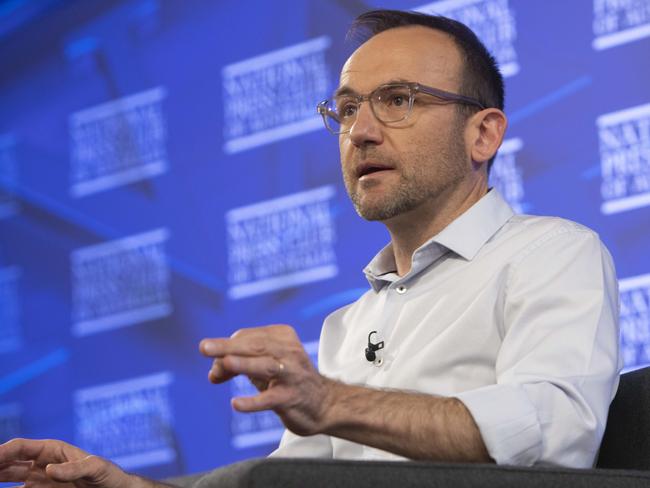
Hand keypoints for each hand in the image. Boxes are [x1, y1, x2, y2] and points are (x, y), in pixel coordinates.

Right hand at [0, 438, 142, 486]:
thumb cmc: (107, 475)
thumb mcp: (95, 468)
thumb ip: (75, 468)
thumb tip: (47, 469)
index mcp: (51, 450)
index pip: (20, 448)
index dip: (1, 452)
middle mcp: (40, 464)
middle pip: (8, 464)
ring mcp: (38, 482)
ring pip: (8, 480)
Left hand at [200, 324, 333, 435]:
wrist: (324, 403)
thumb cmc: (288, 379)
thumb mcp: (264, 367)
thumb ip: (237, 365)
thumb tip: (212, 373)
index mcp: (282, 336)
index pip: (247, 338)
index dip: (226, 350)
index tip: (217, 367)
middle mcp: (289, 352)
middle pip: (255, 346)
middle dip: (227, 347)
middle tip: (203, 347)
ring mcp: (292, 374)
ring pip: (265, 366)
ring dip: (244, 364)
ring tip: (224, 364)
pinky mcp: (292, 398)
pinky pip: (271, 399)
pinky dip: (253, 401)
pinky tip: (236, 404)